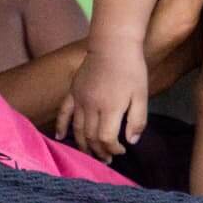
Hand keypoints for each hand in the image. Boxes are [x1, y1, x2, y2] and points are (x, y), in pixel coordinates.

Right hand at [56, 43, 149, 161]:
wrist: (113, 44)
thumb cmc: (132, 69)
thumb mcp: (142, 95)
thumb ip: (137, 120)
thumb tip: (131, 141)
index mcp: (110, 108)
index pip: (106, 139)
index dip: (113, 149)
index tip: (122, 150)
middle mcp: (92, 106)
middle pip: (91, 137)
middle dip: (99, 151)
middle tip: (107, 159)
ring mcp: (79, 99)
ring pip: (77, 129)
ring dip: (83, 145)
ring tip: (91, 155)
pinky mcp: (73, 91)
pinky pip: (63, 112)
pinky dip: (61, 126)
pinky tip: (60, 137)